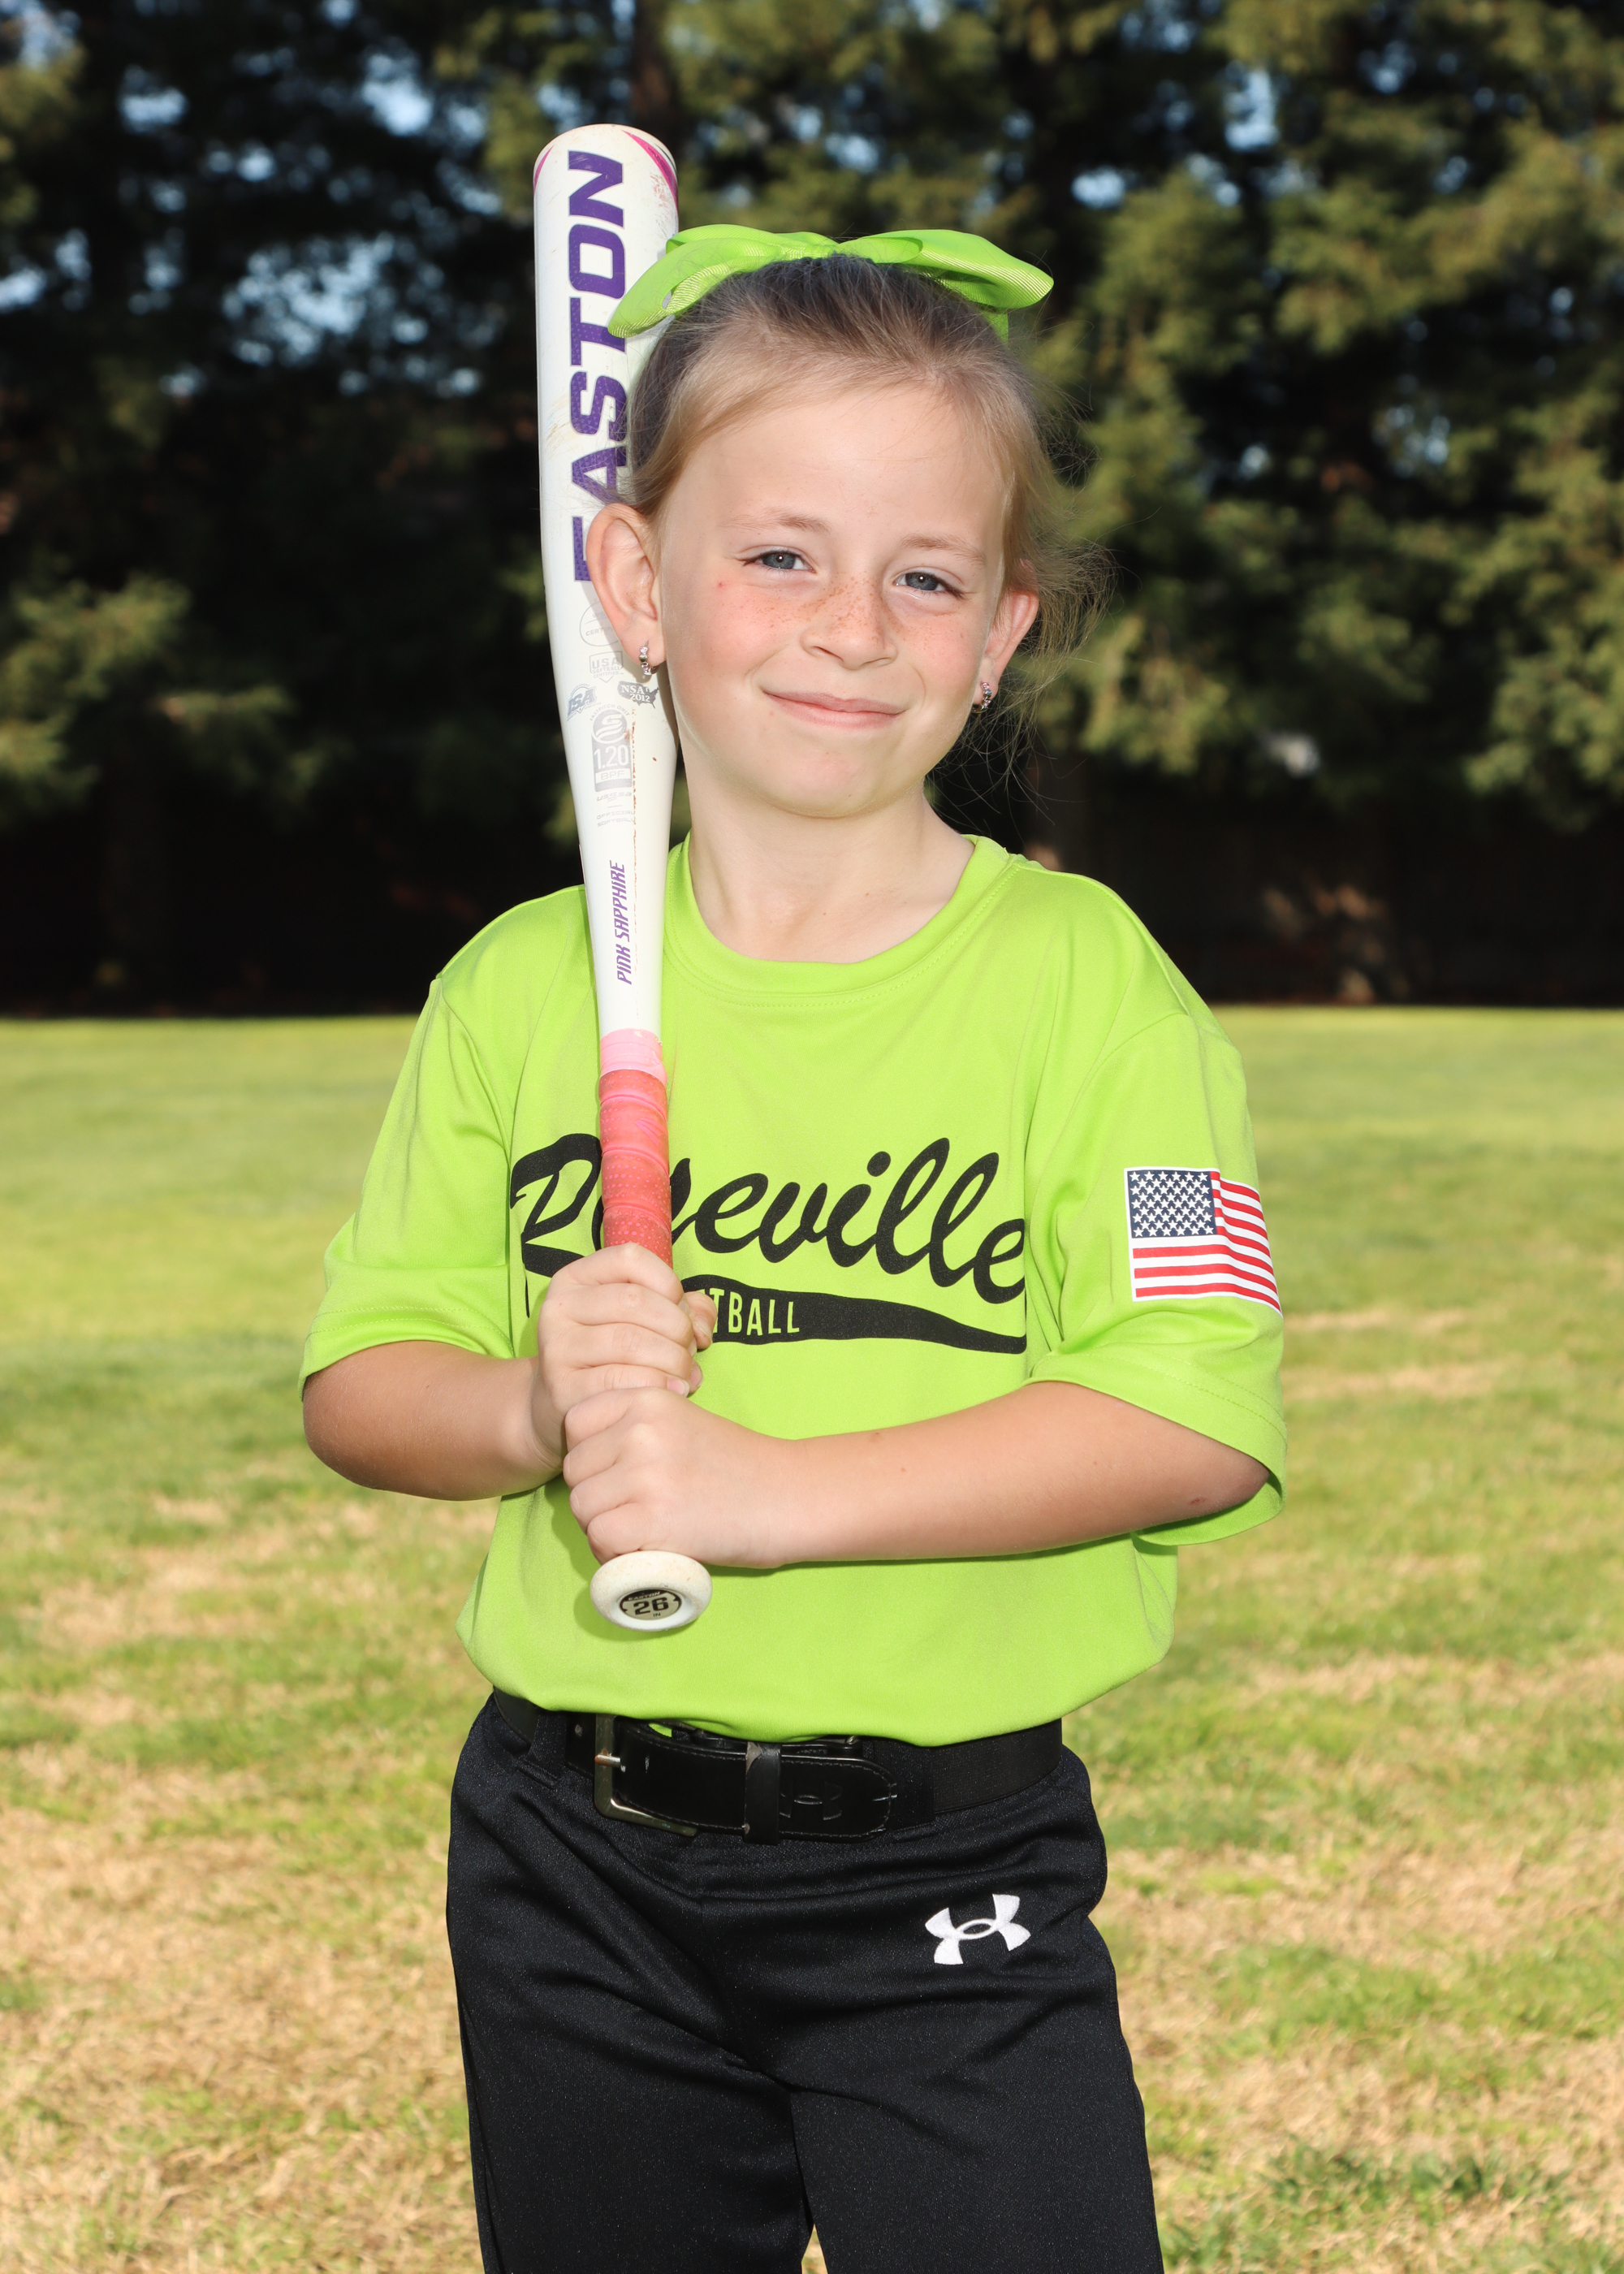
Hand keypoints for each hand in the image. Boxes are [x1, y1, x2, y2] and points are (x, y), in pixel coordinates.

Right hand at [530, 1247, 715, 1472]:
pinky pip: (621, 1380)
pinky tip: (674, 1391)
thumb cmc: (614, 1356)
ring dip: (673, 1359)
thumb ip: (681, 1308)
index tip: (682, 1311)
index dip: (669, 1283)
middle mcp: (559, 1307)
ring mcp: (557, 1348)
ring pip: (630, 1341)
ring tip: (685, 1373)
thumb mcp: (642, 1320)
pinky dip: (658, 1385)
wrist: (566, 1406)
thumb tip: (702, 1324)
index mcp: (577, 1278)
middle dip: (677, 1326)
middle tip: (690, 1350)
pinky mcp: (562, 1388)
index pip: (630, 1258)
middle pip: (634, 1300)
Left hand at [561, 1388, 787, 1568]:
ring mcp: (645, 1474)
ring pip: (582, 1507)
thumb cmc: (738, 1466)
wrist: (789, 1496)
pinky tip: (644, 1552)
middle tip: (633, 1511)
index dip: (589, 1454)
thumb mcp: (683, 1422)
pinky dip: (613, 1555)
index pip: (575, 1423)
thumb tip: (588, 1463)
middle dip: (595, 1496)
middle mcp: (640, 1431)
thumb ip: (636, 1430)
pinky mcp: (652, 1519)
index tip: (615, 1474)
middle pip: (575, 1470)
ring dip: (603, 1528)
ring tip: (640, 1534)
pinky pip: (600, 1539)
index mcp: (647, 1400)